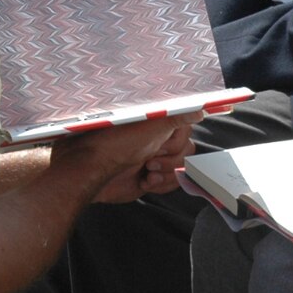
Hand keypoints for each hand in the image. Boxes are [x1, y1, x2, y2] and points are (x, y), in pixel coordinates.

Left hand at [50, 117, 194, 202]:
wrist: (92, 173)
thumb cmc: (113, 144)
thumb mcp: (151, 124)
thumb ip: (179, 114)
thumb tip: (201, 108)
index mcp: (158, 119)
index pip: (187, 126)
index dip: (175, 140)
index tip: (160, 143)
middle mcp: (158, 136)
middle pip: (187, 149)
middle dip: (170, 159)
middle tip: (150, 159)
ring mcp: (155, 156)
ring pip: (182, 167)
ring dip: (166, 173)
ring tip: (147, 171)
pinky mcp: (152, 175)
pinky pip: (173, 182)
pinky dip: (162, 184)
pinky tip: (145, 181)